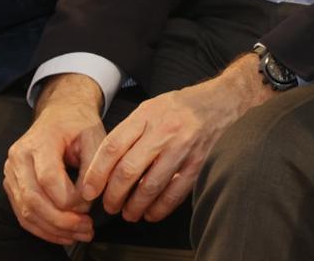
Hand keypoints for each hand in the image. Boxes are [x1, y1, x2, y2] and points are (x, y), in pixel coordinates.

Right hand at [3, 74, 106, 245]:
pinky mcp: (12, 185)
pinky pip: (23, 213)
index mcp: (38, 142)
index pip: (48, 178)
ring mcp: (11, 173)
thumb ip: (93, 165)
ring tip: (79, 235)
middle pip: (33, 199)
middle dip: (61, 220)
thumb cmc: (78, 124)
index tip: (90, 204)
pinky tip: (63, 235)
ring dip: (53, 228)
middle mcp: (18, 159)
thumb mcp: (94, 135)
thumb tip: (89, 198)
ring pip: (25, 211)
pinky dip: (42, 228)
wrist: (60, 114)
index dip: (69, 197)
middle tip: (86, 229)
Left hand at [77, 55, 273, 222]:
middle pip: (128, 170)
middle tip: (108, 206)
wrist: (223, 100)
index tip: (89, 191)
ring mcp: (184, 147)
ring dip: (135, 206)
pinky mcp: (199, 161)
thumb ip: (128, 131)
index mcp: (147, 115)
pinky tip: (152, 212)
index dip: (96, 173)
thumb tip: (102, 166)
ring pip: (151, 185)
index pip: (113, 147)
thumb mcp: (150, 107)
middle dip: (113, 195)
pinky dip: (161, 207)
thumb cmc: (182, 106)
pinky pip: (177, 191)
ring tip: (128, 213)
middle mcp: (164, 130)